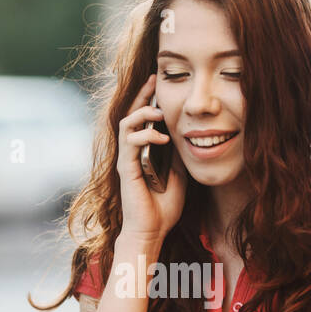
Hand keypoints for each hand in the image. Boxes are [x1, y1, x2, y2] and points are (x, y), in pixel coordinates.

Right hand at [116, 73, 186, 244]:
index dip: (150, 99)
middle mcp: (132, 152)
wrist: (152, 231)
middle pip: (131, 114)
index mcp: (143, 151)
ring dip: (143, 113)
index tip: (160, 83)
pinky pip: (130, 143)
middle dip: (143, 95)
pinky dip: (146, 135)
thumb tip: (184, 135)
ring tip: (160, 112)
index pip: (143, 118)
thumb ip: (177, 155)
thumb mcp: (178, 174)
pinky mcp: (126, 168)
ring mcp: (127, 159)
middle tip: (154, 80)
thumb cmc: (164, 207)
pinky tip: (162, 137)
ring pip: (126, 124)